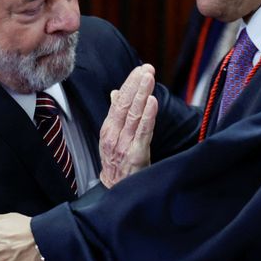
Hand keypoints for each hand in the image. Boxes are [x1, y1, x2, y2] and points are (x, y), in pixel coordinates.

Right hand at [99, 64, 157, 187]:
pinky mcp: (136, 154)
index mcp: (109, 128)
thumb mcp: (113, 138)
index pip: (119, 101)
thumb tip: (117, 93)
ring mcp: (124, 144)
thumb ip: (116, 115)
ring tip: (149, 78)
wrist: (116, 191)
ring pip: (134, 115)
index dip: (129, 84)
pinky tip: (152, 101)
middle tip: (147, 68)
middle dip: (136, 84)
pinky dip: (148, 116)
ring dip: (142, 94)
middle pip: (125, 104)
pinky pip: (143, 132)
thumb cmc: (117, 164)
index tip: (140, 69)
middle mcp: (114, 134)